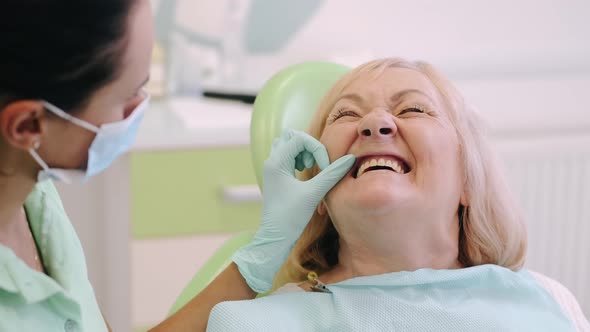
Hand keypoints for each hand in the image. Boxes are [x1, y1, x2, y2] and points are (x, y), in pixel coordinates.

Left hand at [232, 129, 354, 292]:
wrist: (274, 238)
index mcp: (276, 162)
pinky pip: (286, 155)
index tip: (324, 167)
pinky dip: (298, 158)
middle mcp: (271, 161)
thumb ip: (332, 174)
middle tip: (314, 164)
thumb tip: (350, 158)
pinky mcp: (276, 176)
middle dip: (307, 145)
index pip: (300, 138)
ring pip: (286, 144)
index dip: (317, 149)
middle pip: (290, 135)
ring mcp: (272, 168)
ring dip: (302, 151)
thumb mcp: (314, 194)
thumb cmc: (291, 217)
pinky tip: (304, 174)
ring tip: (309, 168)